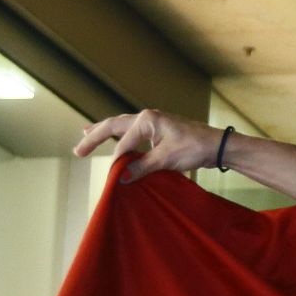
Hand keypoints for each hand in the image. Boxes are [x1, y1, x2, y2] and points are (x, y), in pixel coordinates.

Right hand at [74, 109, 228, 180]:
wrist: (218, 145)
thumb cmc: (195, 148)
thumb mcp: (167, 159)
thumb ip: (143, 167)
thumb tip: (122, 178)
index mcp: (147, 120)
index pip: (123, 143)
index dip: (117, 161)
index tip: (113, 177)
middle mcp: (147, 118)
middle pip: (113, 126)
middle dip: (94, 137)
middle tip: (77, 151)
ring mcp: (153, 123)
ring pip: (121, 127)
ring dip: (104, 131)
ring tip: (85, 135)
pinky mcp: (159, 131)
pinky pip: (132, 133)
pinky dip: (121, 137)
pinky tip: (116, 141)